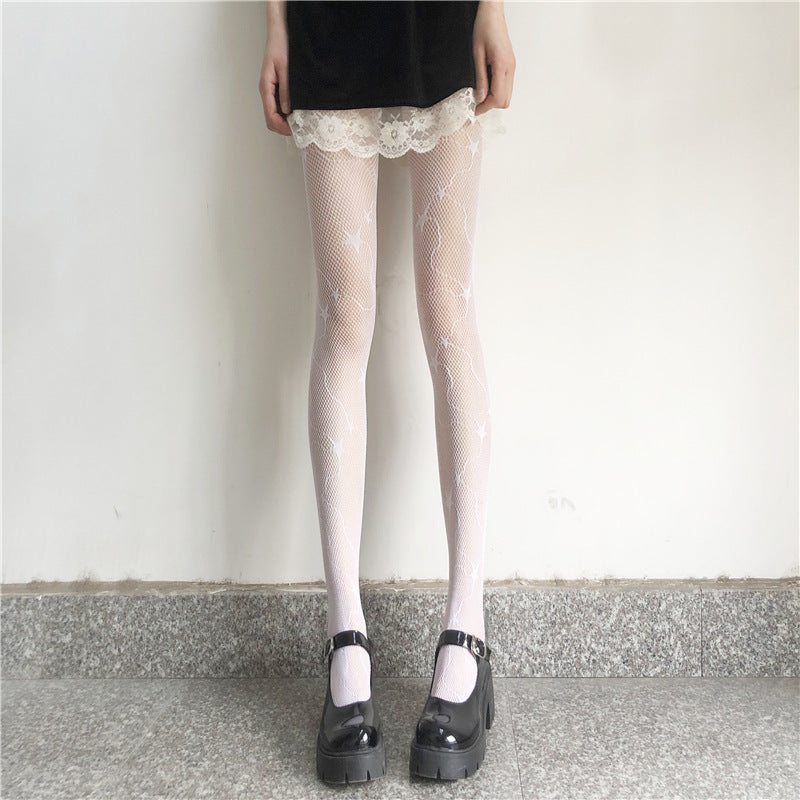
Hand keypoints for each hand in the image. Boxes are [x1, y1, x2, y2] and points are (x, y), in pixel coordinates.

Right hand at [259, 21, 290, 135]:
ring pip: (275, 114)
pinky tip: (297, 111)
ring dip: (285, 121)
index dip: (282, 127)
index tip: (294, 131)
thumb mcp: (286, 69)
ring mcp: (271, 90)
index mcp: (266, 87)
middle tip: (299, 129)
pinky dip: (287, 113)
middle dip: (283, 127)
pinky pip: (279, 106)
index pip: (270, 116)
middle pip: (271, 119)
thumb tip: (288, 111)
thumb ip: (286, 90)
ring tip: (300, 122)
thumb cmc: (281, 46)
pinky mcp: (276, 87)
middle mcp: (266, 91)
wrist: (280, 32)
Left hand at [473, 1, 514, 115]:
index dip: (485, 107)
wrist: (493, 14)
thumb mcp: (477, 54)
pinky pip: (507, 86)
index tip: (475, 110)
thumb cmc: (484, 28)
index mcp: (502, 66)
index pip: (497, 97)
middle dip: (491, 106)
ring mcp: (512, 67)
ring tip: (481, 95)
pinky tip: (487, 87)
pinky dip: (498, 91)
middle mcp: (510, 68)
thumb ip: (480, 78)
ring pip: (507, 95)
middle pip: (505, 100)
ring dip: (495, 99)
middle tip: (477, 104)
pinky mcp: (511, 65)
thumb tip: (480, 97)